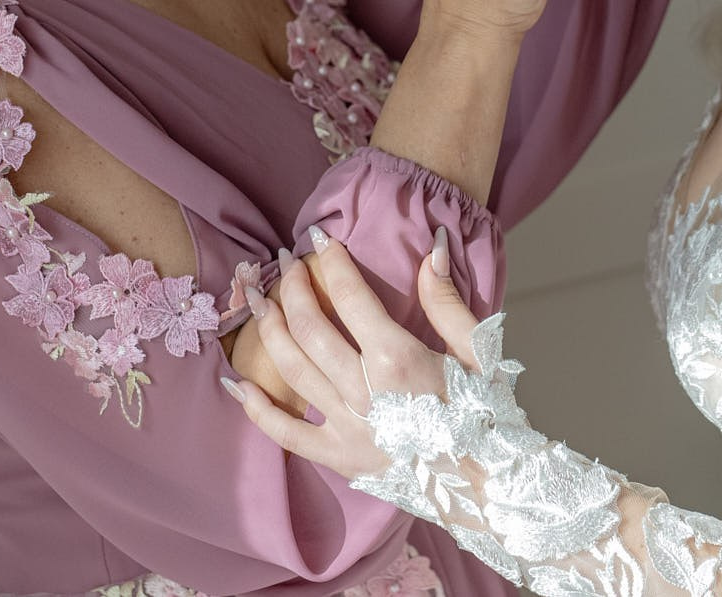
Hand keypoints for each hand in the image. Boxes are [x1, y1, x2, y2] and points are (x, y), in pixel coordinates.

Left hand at [226, 230, 480, 479]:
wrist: (485, 484)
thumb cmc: (485, 414)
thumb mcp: (477, 350)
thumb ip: (447, 300)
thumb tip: (434, 247)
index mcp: (398, 358)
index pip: (352, 296)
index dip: (332, 261)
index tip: (318, 237)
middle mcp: (364, 390)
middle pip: (311, 328)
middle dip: (293, 288)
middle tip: (284, 263)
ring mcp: (347, 426)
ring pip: (293, 368)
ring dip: (270, 329)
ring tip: (258, 300)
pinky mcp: (338, 458)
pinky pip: (286, 432)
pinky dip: (257, 410)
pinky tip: (236, 385)